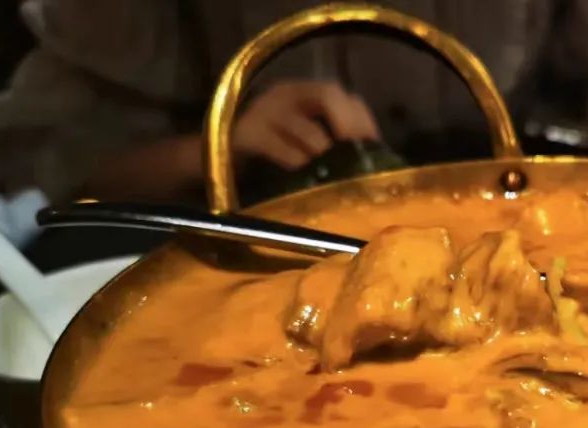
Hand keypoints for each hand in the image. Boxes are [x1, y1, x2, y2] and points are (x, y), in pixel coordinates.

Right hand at [233, 80, 380, 169]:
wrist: (212, 159)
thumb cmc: (267, 155)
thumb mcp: (301, 141)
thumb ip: (330, 142)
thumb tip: (370, 162)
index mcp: (304, 94)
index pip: (344, 95)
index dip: (363, 119)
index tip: (375, 147)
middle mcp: (285, 94)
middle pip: (327, 94)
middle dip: (348, 124)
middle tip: (355, 154)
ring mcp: (264, 111)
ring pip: (304, 124)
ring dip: (323, 149)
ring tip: (333, 172)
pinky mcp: (245, 133)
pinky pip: (275, 145)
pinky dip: (294, 160)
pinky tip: (304, 173)